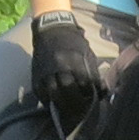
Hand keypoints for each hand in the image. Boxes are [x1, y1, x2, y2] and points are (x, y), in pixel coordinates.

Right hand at [27, 12, 104, 129]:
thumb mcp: (87, 54)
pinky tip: (55, 104)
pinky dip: (48, 101)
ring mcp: (47, 71)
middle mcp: (60, 66)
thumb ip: (94, 73)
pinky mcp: (36, 74)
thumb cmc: (73, 43)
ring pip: (54, 95)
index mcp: (76, 60)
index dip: (90, 96)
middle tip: (81, 111)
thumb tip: (102, 92)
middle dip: (76, 104)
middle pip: (69, 91)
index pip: (85, 84)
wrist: (52, 28)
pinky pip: (41, 93)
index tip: (92, 103)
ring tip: (68, 110)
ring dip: (62, 105)